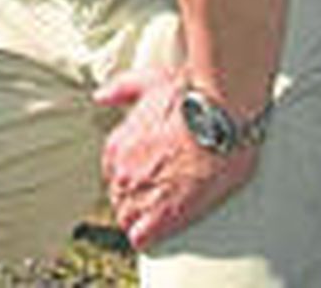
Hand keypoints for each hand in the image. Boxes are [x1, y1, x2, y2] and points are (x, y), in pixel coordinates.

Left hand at [93, 66, 258, 249]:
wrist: (219, 115)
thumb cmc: (189, 95)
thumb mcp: (146, 81)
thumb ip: (120, 89)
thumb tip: (101, 95)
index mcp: (117, 144)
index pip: (112, 172)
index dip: (127, 177)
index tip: (143, 177)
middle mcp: (123, 171)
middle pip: (119, 197)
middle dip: (132, 199)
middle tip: (154, 199)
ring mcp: (143, 193)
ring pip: (128, 218)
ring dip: (139, 220)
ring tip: (154, 220)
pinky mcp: (168, 213)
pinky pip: (144, 236)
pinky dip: (147, 237)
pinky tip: (153, 236)